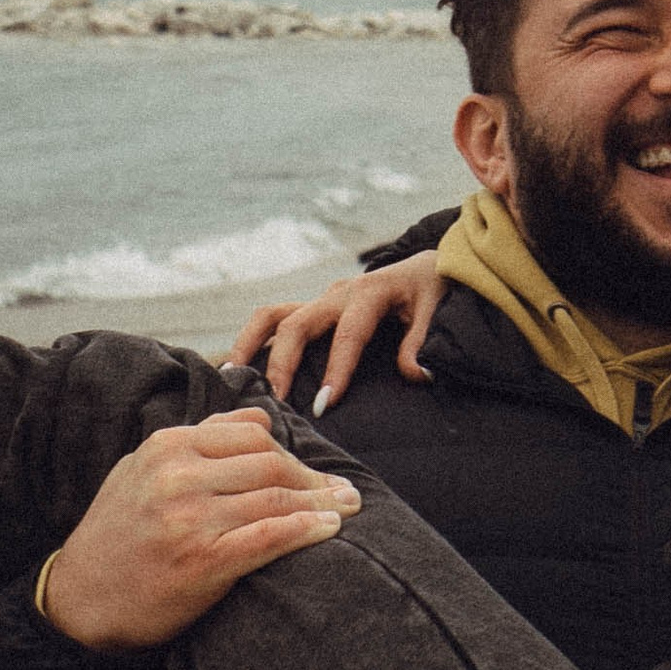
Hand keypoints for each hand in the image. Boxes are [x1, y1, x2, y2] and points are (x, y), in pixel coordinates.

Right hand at [40, 410, 361, 652]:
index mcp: (167, 447)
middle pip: (270, 463)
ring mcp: (191, 518)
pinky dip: (306, 529)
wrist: (77, 601)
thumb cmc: (117, 535)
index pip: (251, 434)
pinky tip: (329, 529)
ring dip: (322, 502)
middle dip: (314, 477)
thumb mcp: (142, 471)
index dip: (291, 451)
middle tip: (345, 490)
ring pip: (276, 496)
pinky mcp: (203, 561)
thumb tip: (259, 420)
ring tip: (349, 507)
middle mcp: (179, 475)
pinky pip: (269, 536)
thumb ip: (198, 441)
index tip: (314, 469)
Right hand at [230, 252, 445, 408]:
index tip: (323, 405)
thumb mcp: (438, 308)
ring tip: (232, 381)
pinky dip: (254, 343)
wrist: (428, 264)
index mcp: (369, 293)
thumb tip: (416, 373)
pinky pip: (275, 321)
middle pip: (297, 324)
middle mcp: (337, 294)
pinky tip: (239, 371)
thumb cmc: (432, 288)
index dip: (336, 370)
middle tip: (274, 404)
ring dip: (250, 346)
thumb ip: (424, 341)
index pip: (348, 334)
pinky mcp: (313, 309)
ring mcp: (321, 300)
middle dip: (281, 364)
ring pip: (272, 316)